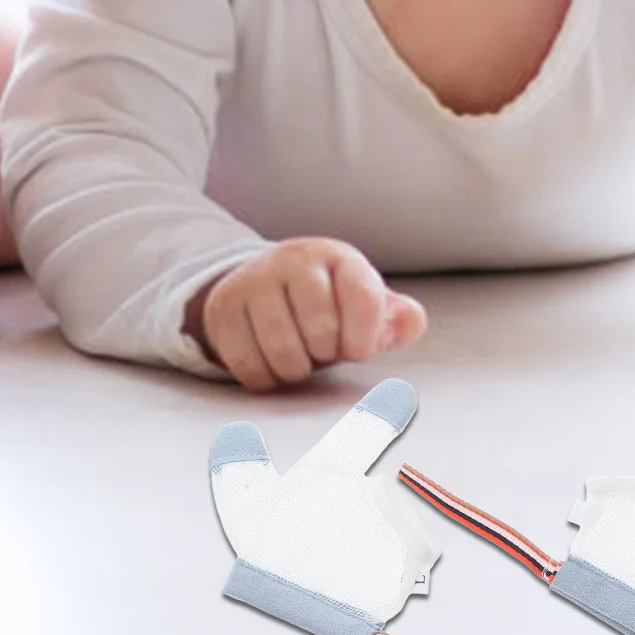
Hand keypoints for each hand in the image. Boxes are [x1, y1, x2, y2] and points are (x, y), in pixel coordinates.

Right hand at [192, 238, 426, 390]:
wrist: (262, 289)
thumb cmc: (326, 304)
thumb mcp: (364, 306)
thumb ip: (395, 318)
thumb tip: (411, 322)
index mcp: (336, 257)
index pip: (363, 298)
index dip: (365, 337)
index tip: (358, 348)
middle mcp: (293, 260)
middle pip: (321, 330)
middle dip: (326, 353)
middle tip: (321, 346)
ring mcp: (253, 282)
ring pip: (283, 351)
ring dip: (297, 368)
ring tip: (299, 354)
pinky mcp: (223, 311)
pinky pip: (250, 366)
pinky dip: (267, 377)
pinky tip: (272, 360)